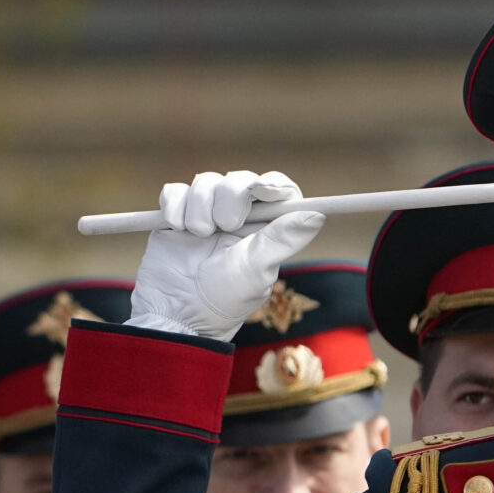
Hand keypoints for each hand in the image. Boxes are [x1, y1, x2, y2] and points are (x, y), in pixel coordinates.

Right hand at [127, 170, 328, 340]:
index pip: (277, 191)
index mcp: (264, 230)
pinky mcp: (176, 216)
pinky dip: (176, 206)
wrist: (175, 313)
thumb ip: (283, 239)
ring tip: (198, 234)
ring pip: (206, 182)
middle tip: (224, 225)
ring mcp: (205, 215)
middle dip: (230, 196)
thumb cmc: (222, 299)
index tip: (262, 190)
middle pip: (240, 180)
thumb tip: (318, 215)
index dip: (272, 184)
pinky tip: (178, 229)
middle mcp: (237, 218)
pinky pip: (176, 191)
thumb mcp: (257, 270)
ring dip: (200, 207)